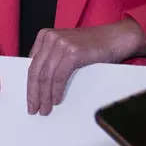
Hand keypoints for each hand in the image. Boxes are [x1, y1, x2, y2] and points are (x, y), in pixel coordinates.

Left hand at [25, 21, 145, 114]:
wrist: (116, 38)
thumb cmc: (93, 47)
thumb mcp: (66, 48)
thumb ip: (52, 59)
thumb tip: (39, 85)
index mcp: (45, 36)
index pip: (31, 65)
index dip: (29, 85)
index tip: (29, 100)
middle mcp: (50, 38)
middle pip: (35, 71)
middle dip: (34, 93)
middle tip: (33, 109)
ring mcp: (61, 44)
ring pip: (46, 76)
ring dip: (44, 96)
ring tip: (45, 109)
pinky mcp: (72, 52)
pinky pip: (59, 76)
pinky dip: (56, 91)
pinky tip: (56, 100)